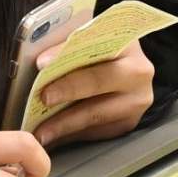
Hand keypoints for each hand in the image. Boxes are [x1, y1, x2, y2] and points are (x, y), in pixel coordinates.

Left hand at [31, 36, 156, 147]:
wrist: (124, 72)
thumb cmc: (99, 56)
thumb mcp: (89, 42)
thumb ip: (67, 46)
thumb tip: (39, 62)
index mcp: (126, 43)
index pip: (94, 44)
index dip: (67, 52)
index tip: (41, 63)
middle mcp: (138, 72)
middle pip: (100, 80)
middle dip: (68, 90)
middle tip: (43, 99)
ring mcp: (137, 100)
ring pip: (97, 115)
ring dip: (64, 124)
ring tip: (40, 129)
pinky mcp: (128, 122)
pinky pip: (97, 131)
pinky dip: (72, 134)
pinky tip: (54, 134)